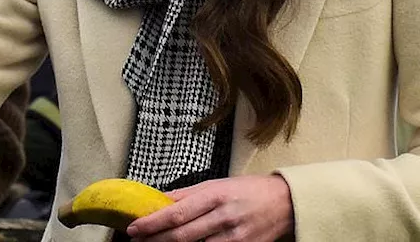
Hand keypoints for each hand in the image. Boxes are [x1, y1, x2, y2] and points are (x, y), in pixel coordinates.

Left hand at [126, 175, 294, 241]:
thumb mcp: (216, 184)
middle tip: (136, 241)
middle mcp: (224, 216)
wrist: (285, 203)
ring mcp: (235, 237)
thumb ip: (187, 194)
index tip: (133, 228)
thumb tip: (158, 199)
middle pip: (182, 235)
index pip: (176, 212)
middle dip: (155, 240)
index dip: (152, 223)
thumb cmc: (248, 190)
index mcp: (215, 195)